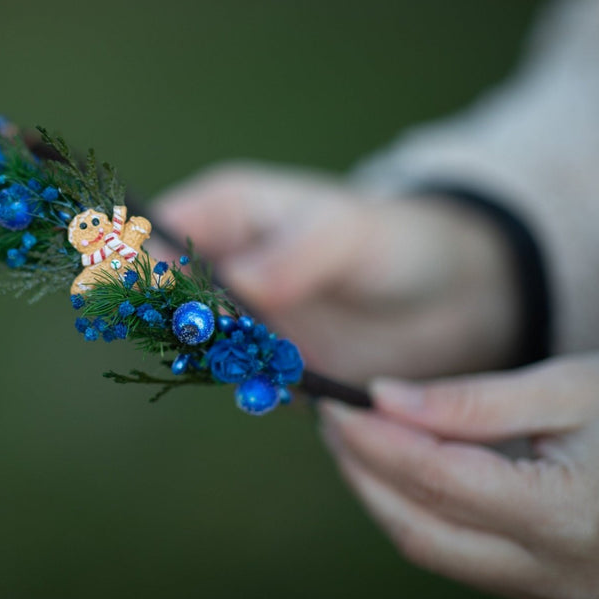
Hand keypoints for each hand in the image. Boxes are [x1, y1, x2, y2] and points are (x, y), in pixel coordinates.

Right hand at [153, 162, 521, 381]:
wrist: (445, 296)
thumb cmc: (393, 241)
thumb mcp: (350, 235)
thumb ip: (297, 254)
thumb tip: (242, 284)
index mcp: (223, 211)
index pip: (155, 235)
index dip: (152, 271)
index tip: (189, 304)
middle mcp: (218, 261)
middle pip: (161, 296)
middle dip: (186, 324)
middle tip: (236, 338)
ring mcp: (235, 313)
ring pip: (191, 344)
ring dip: (220, 361)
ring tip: (274, 362)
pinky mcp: (258, 358)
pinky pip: (231, 378)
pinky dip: (250, 387)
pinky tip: (288, 387)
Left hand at [319, 350, 598, 598]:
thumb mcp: (570, 389)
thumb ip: (473, 400)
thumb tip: (383, 398)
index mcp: (568, 515)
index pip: (439, 478)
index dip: (378, 439)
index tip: (338, 400)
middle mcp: (550, 570)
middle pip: (418, 524)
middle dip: (362, 468)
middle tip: (331, 415)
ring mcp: (540, 589)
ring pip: (425, 546)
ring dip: (376, 491)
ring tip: (350, 436)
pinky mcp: (530, 588)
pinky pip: (448, 552)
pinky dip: (408, 507)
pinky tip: (390, 467)